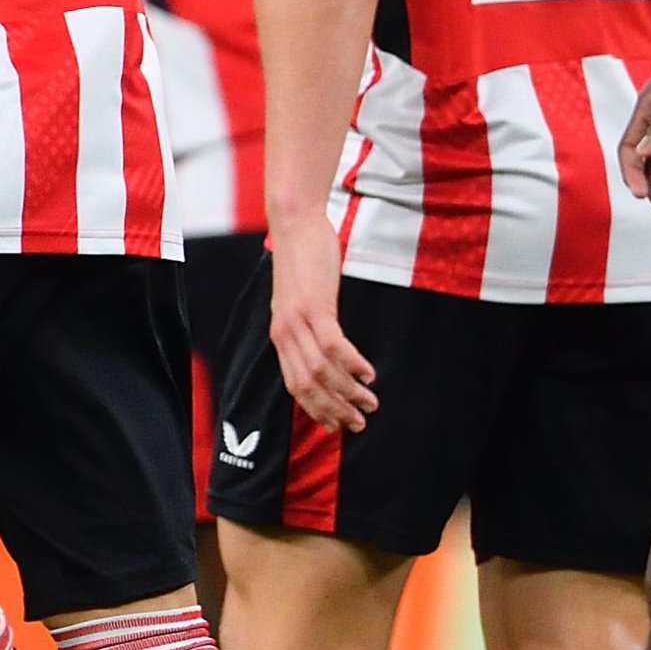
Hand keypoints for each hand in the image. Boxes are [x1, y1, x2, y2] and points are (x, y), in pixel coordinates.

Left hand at [268, 231, 375, 431]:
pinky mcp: (315, 306)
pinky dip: (353, 364)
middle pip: (307, 386)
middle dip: (334, 410)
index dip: (316, 409)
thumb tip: (327, 349)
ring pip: (322, 371)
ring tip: (370, 403)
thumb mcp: (300, 299)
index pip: (294, 385)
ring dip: (349, 392)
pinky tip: (369, 374)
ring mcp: (298, 320)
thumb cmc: (303, 260)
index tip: (336, 425)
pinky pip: (335, 346)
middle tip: (358, 423)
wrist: (294, 224)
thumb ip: (309, 326)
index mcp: (280, 335)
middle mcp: (285, 333)